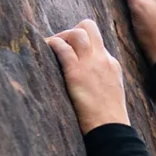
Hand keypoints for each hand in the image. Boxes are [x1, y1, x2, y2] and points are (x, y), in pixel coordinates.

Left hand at [46, 19, 129, 133]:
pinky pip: (62, 48)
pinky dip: (51, 44)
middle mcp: (103, 59)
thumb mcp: (110, 94)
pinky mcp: (77, 73)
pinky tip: (44, 50)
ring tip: (49, 48)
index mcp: (111, 64)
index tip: (69, 52)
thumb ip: (100, 81)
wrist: (110, 128)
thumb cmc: (107, 118)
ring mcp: (91, 64)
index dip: (80, 43)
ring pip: (76, 32)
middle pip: (88, 27)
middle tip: (59, 44)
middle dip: (71, 31)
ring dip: (60, 36)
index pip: (96, 41)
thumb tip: (85, 81)